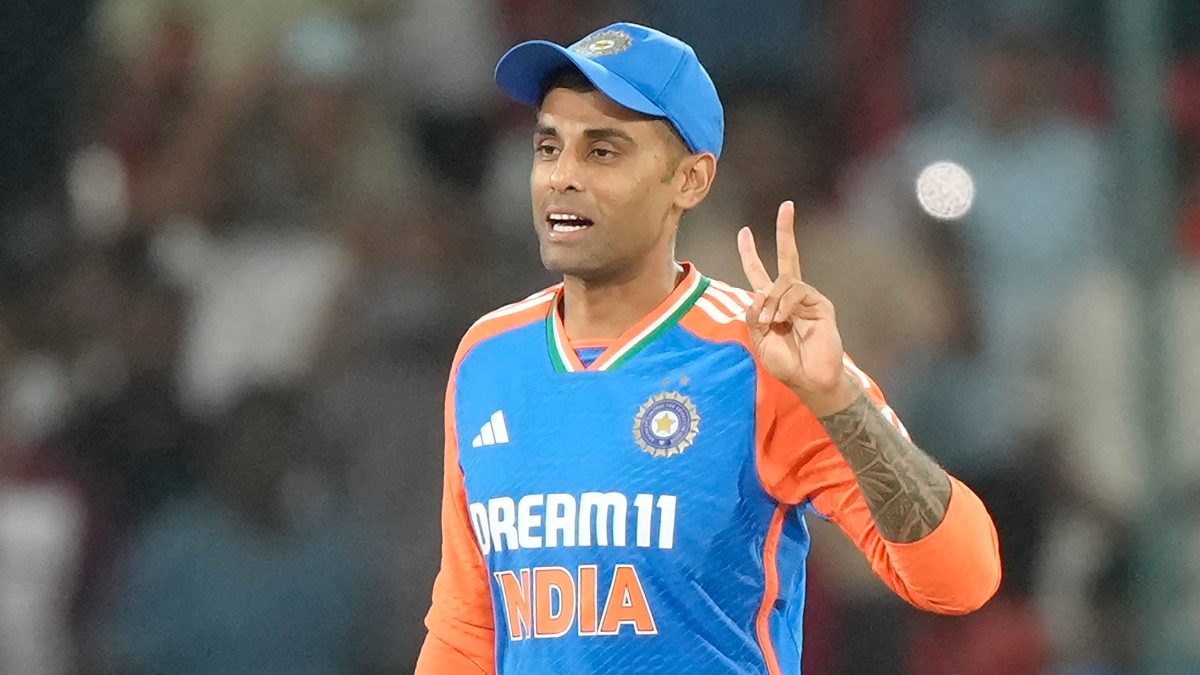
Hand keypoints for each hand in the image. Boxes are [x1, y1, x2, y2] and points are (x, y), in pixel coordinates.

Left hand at [737, 201, 857, 415]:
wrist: (810, 380)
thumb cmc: (786, 364)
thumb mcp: (760, 341)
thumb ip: (754, 317)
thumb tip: (756, 292)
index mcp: (772, 303)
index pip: (759, 273)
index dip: (750, 253)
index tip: (743, 232)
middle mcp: (790, 296)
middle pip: (787, 257)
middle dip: (785, 231)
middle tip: (787, 206)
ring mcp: (807, 299)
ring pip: (784, 282)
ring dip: (772, 302)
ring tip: (772, 322)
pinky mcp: (820, 304)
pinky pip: (797, 292)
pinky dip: (784, 305)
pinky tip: (783, 320)